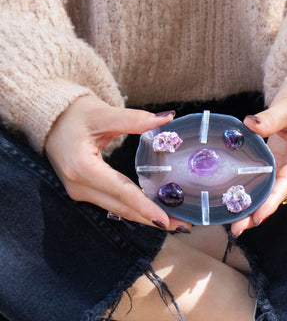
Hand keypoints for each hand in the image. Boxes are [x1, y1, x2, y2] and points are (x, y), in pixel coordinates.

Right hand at [45, 95, 191, 231]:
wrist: (51, 120)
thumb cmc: (74, 114)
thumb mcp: (104, 113)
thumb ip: (135, 119)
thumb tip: (167, 118)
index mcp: (82, 167)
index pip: (120, 191)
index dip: (144, 207)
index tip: (165, 220)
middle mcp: (79, 186)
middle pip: (121, 207)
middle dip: (151, 218)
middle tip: (182, 225)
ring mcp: (80, 191)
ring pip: (117, 209)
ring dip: (144, 216)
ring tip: (173, 222)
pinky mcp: (84, 190)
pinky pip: (112, 203)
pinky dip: (133, 208)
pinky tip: (151, 210)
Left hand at [231, 80, 286, 236]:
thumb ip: (271, 118)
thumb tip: (249, 124)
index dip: (272, 201)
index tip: (258, 218)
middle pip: (278, 193)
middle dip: (258, 211)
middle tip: (237, 229)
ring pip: (271, 190)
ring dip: (253, 204)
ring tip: (233, 221)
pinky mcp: (281, 161)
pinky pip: (267, 180)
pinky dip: (253, 189)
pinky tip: (237, 198)